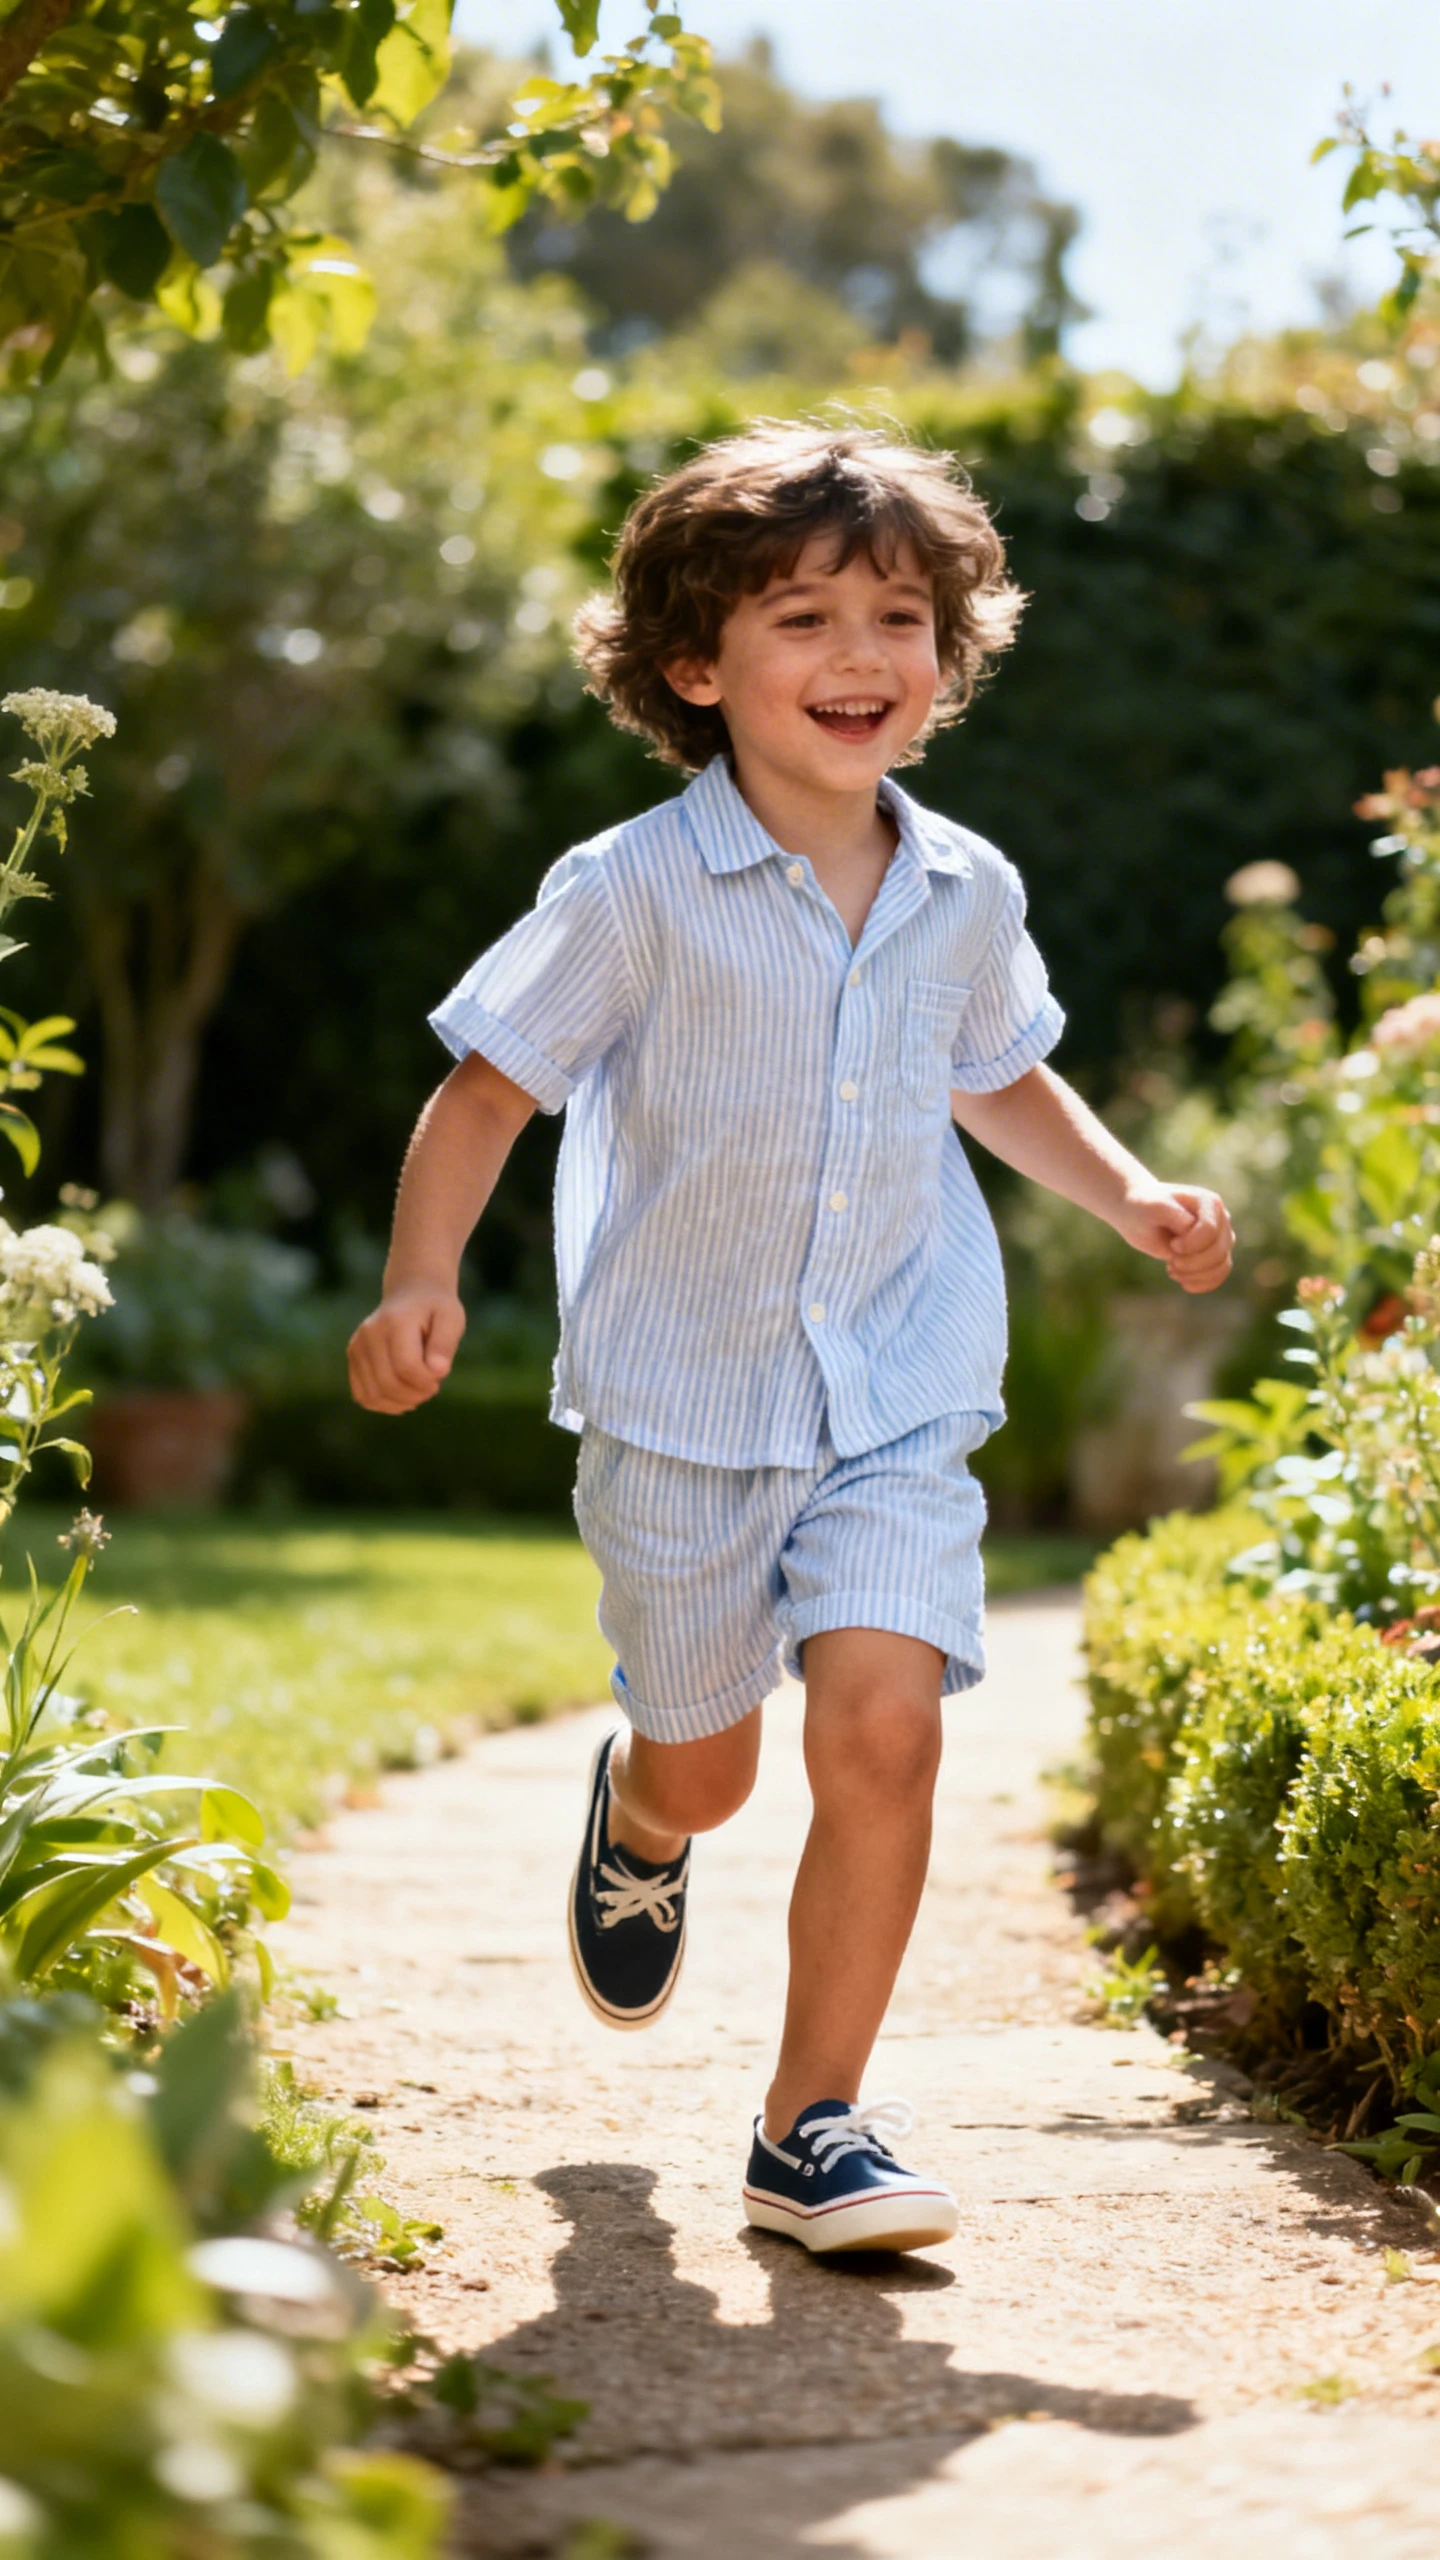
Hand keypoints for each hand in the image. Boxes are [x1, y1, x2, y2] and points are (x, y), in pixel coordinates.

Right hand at [347, 1285, 465, 1412]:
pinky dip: (384, 1404)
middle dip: (416, 1394)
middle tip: (431, 1387)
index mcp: (395, 1322)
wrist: (411, 1294)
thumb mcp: (451, 1319)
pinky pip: (363, 1395)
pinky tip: (402, 1397)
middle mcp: (370, 1334)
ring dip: (401, 1402)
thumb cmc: (435, 1310)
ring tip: (417, 1391)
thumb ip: (445, 1344)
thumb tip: (438, 1372)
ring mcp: (357, 1346)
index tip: (440, 1376)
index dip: (427, 1382)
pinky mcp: (353, 1357)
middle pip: (389, 1383)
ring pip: (374, 1394)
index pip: (407, 1367)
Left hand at [1116, 1184, 1233, 1293]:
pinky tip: (1183, 1283)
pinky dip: (1203, 1283)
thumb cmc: (1144, 1208)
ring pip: (1222, 1265)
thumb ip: (1174, 1214)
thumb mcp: (1154, 1208)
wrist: (1138, 1216)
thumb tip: (1192, 1226)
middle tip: (1171, 1263)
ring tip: (1173, 1271)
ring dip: (1196, 1275)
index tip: (1172, 1245)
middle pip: (1219, 1251)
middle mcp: (1221, 1219)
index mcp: (1209, 1202)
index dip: (1191, 1245)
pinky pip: (1219, 1274)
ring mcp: (1221, 1237)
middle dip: (1192, 1263)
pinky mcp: (1215, 1253)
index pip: (1210, 1231)